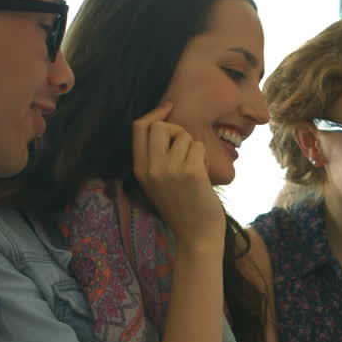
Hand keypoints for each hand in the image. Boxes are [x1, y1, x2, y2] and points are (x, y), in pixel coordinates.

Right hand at [131, 101, 224, 248]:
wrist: (196, 234)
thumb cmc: (182, 206)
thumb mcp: (158, 181)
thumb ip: (156, 155)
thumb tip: (166, 122)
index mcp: (140, 169)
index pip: (138, 127)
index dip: (154, 113)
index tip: (169, 107)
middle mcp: (151, 168)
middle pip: (159, 126)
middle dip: (177, 130)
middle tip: (186, 148)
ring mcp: (169, 170)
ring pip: (184, 136)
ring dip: (194, 148)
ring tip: (195, 169)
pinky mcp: (189, 173)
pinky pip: (198, 146)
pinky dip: (203, 157)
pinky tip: (203, 175)